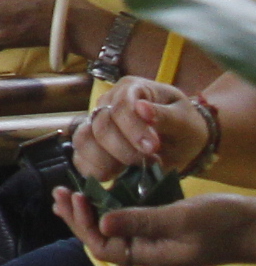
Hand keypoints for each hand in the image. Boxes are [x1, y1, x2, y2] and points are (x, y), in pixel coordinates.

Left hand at [59, 188, 255, 265]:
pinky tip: (98, 193)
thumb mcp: (181, 219)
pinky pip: (128, 218)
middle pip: (102, 238)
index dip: (84, 224)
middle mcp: (149, 250)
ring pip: (112, 227)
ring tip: (66, 193)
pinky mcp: (163, 225)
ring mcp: (156, 238)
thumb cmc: (224, 223)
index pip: (103, 247)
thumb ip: (143, 221)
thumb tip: (102, 224)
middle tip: (58, 192)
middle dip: (77, 217)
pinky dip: (110, 205)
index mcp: (151, 255)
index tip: (77, 197)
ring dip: (88, 210)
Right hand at [73, 76, 215, 183]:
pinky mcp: (92, 146)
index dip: (133, 128)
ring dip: (107, 161)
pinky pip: (80, 158)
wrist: (182, 142)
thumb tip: (142, 108)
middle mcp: (107, 103)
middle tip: (151, 161)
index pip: (120, 105)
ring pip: (84, 140)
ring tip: (134, 169)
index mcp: (131, 89)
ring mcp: (96, 123)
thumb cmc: (184, 126)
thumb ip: (165, 115)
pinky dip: (94, 170)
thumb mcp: (185, 119)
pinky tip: (115, 175)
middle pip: (101, 125)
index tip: (153, 148)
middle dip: (125, 149)